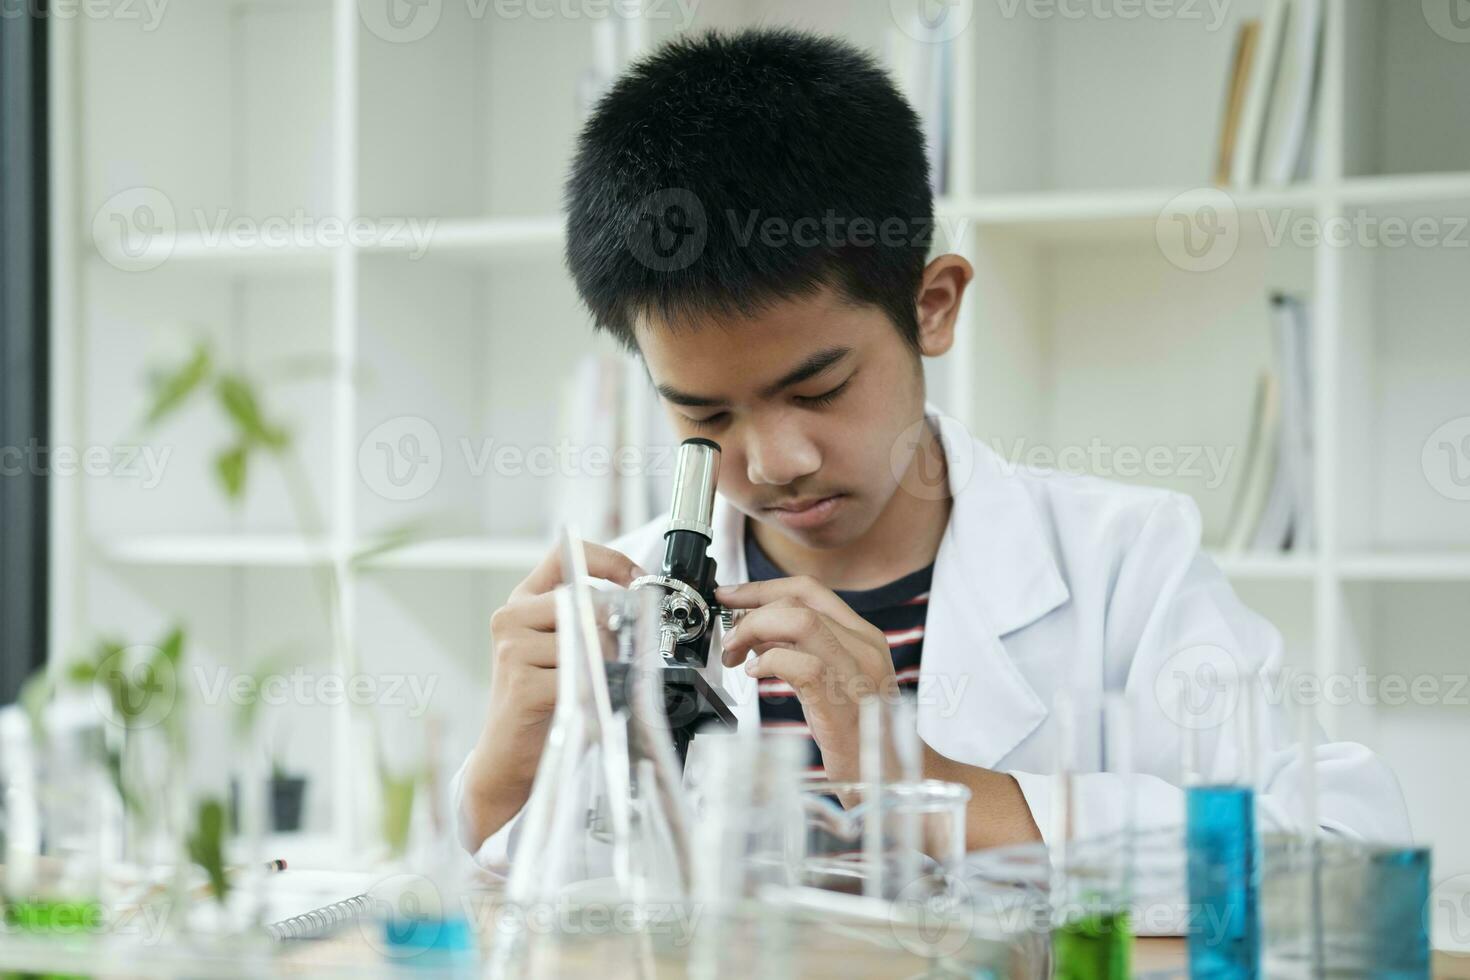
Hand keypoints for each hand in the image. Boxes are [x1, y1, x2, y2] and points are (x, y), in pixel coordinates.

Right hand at [459, 541, 642, 851]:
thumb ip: (586, 624)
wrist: (509, 756)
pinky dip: (595, 693)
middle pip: (587, 602)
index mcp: (524, 602)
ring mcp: (512, 650)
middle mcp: (511, 618)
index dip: (609, 561)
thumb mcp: (562, 651)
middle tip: (618, 661)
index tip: (639, 579)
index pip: (566, 556)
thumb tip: (637, 611)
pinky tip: (585, 705)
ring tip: (596, 689)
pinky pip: (580, 676)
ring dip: (607, 667)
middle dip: (615, 632)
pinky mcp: (521, 683)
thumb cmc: (544, 701)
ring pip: (590, 640)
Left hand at [715, 576, 896, 782]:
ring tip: (737, 654)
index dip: (762, 587)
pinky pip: (800, 664)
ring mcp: (856, 672)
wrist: (895, 778)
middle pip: (798, 601)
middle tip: (729, 639)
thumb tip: (756, 633)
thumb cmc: (860, 734)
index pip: (809, 590)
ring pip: (799, 621)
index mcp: (863, 637)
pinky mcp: (842, 702)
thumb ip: (801, 651)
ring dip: (755, 631)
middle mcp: (863, 647)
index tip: (730, 596)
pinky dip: (769, 662)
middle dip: (751, 611)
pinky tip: (755, 675)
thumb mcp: (832, 681)